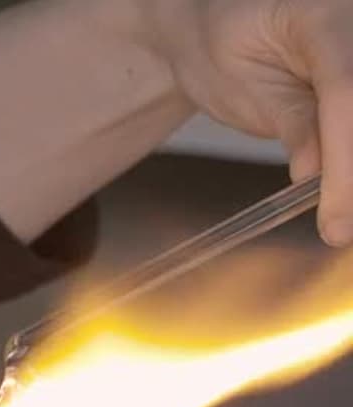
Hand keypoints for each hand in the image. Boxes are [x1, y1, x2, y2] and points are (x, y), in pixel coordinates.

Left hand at [131, 0, 352, 242]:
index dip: (347, 169)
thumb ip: (292, 123)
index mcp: (326, 17)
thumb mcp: (245, 85)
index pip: (348, 95)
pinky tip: (339, 200)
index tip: (334, 224)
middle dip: (352, 177)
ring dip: (350, 176)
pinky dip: (348, 166)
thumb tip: (316, 174)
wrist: (221, 21)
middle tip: (336, 229)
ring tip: (335, 219)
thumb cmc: (224, 45)